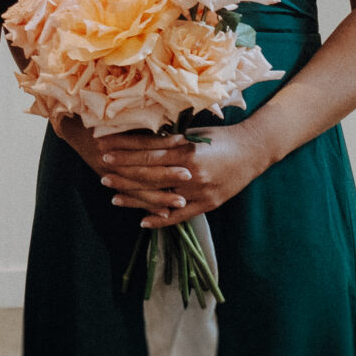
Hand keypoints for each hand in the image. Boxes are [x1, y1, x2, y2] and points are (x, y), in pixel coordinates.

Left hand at [91, 123, 275, 227]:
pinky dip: (161, 219)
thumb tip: (138, 139)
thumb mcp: (193, 133)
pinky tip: (143, 222)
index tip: (104, 151)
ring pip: (161, 197)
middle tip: (102, 175)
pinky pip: (181, 215)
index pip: (148, 153)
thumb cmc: (220, 137)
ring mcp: (201, 191)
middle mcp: (192, 172)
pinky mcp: (209, 204)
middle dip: (124, 175)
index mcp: (187, 151)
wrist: (254, 150)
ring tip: (114, 197)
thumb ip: (169, 140)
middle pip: (150, 175)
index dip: (124, 153)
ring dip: (136, 198)